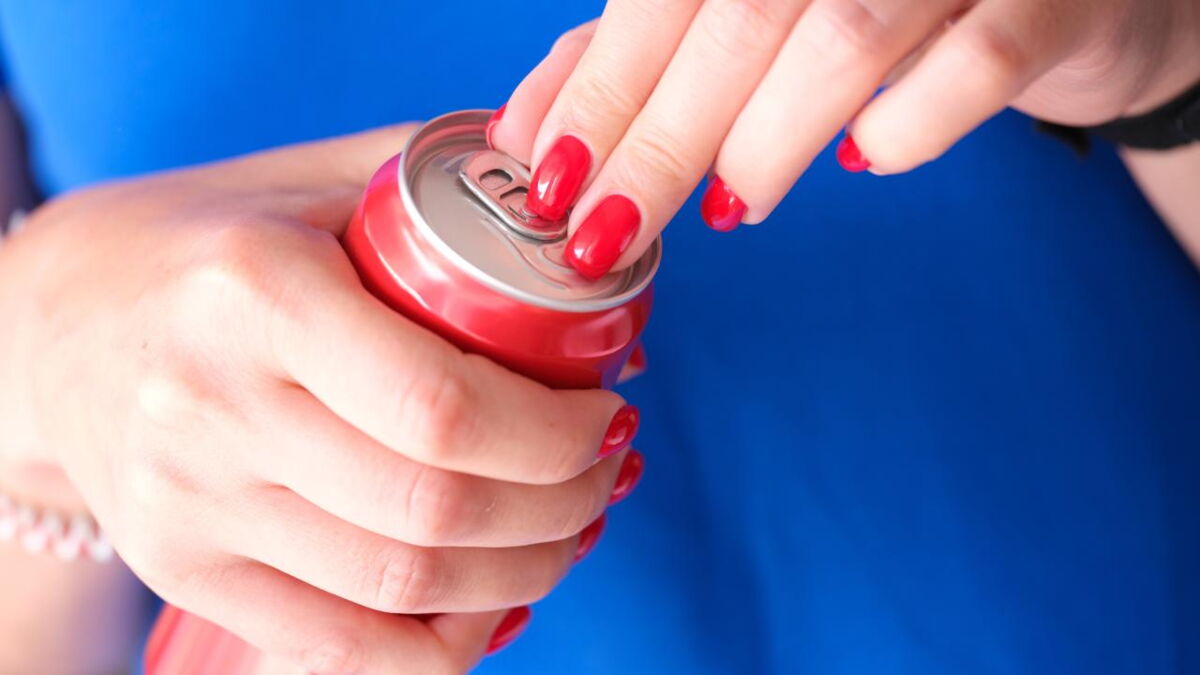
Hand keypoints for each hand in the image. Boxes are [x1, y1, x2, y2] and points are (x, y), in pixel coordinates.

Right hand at [0, 126, 642, 672]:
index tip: (609, 415)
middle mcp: (212, 406)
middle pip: (434, 507)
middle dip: (563, 507)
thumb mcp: (319, 178)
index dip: (556, 435)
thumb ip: (448, 195)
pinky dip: (443, 645)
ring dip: (525, 572)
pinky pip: (337, 649)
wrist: (51, 318)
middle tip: (608, 472)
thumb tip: (592, 262)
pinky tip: (496, 602)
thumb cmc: (211, 239)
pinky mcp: (182, 570)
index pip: (442, 406)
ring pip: (401, 585)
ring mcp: (190, 504)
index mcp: (257, 291)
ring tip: (574, 528)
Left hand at [489, 0, 1199, 276]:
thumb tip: (525, 131)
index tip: (550, 183)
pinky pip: (974, 66)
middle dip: (655, 140)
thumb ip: (632, 52)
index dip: (599, 90)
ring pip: (840, 37)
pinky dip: (905, 128)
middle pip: (734, 17)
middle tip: (603, 233)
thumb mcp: (741, 11)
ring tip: (728, 208)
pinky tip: (865, 160)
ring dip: (762, 141)